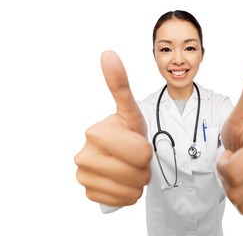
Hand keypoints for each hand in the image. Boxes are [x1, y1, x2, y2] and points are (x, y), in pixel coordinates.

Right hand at [74, 51, 151, 206]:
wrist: (118, 153)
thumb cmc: (127, 132)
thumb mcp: (129, 110)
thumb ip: (120, 85)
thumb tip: (108, 53)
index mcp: (95, 133)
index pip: (141, 153)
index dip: (146, 150)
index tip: (137, 142)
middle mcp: (83, 156)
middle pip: (138, 173)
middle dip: (144, 167)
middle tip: (135, 158)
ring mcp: (83, 177)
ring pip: (132, 190)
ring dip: (138, 182)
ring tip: (130, 169)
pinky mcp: (88, 193)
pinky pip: (122, 201)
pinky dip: (129, 194)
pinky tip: (122, 181)